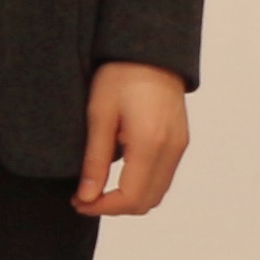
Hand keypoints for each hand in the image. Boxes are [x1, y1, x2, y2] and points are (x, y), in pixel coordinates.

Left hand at [75, 62, 191, 214]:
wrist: (150, 51)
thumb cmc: (120, 76)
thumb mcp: (99, 115)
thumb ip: (95, 160)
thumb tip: (87, 196)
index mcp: (150, 143)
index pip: (130, 197)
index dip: (102, 208)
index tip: (79, 202)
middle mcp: (171, 150)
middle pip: (146, 202)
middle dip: (114, 208)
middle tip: (83, 198)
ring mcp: (179, 147)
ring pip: (157, 193)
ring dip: (128, 199)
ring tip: (96, 189)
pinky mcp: (180, 142)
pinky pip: (163, 177)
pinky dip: (141, 186)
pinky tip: (117, 175)